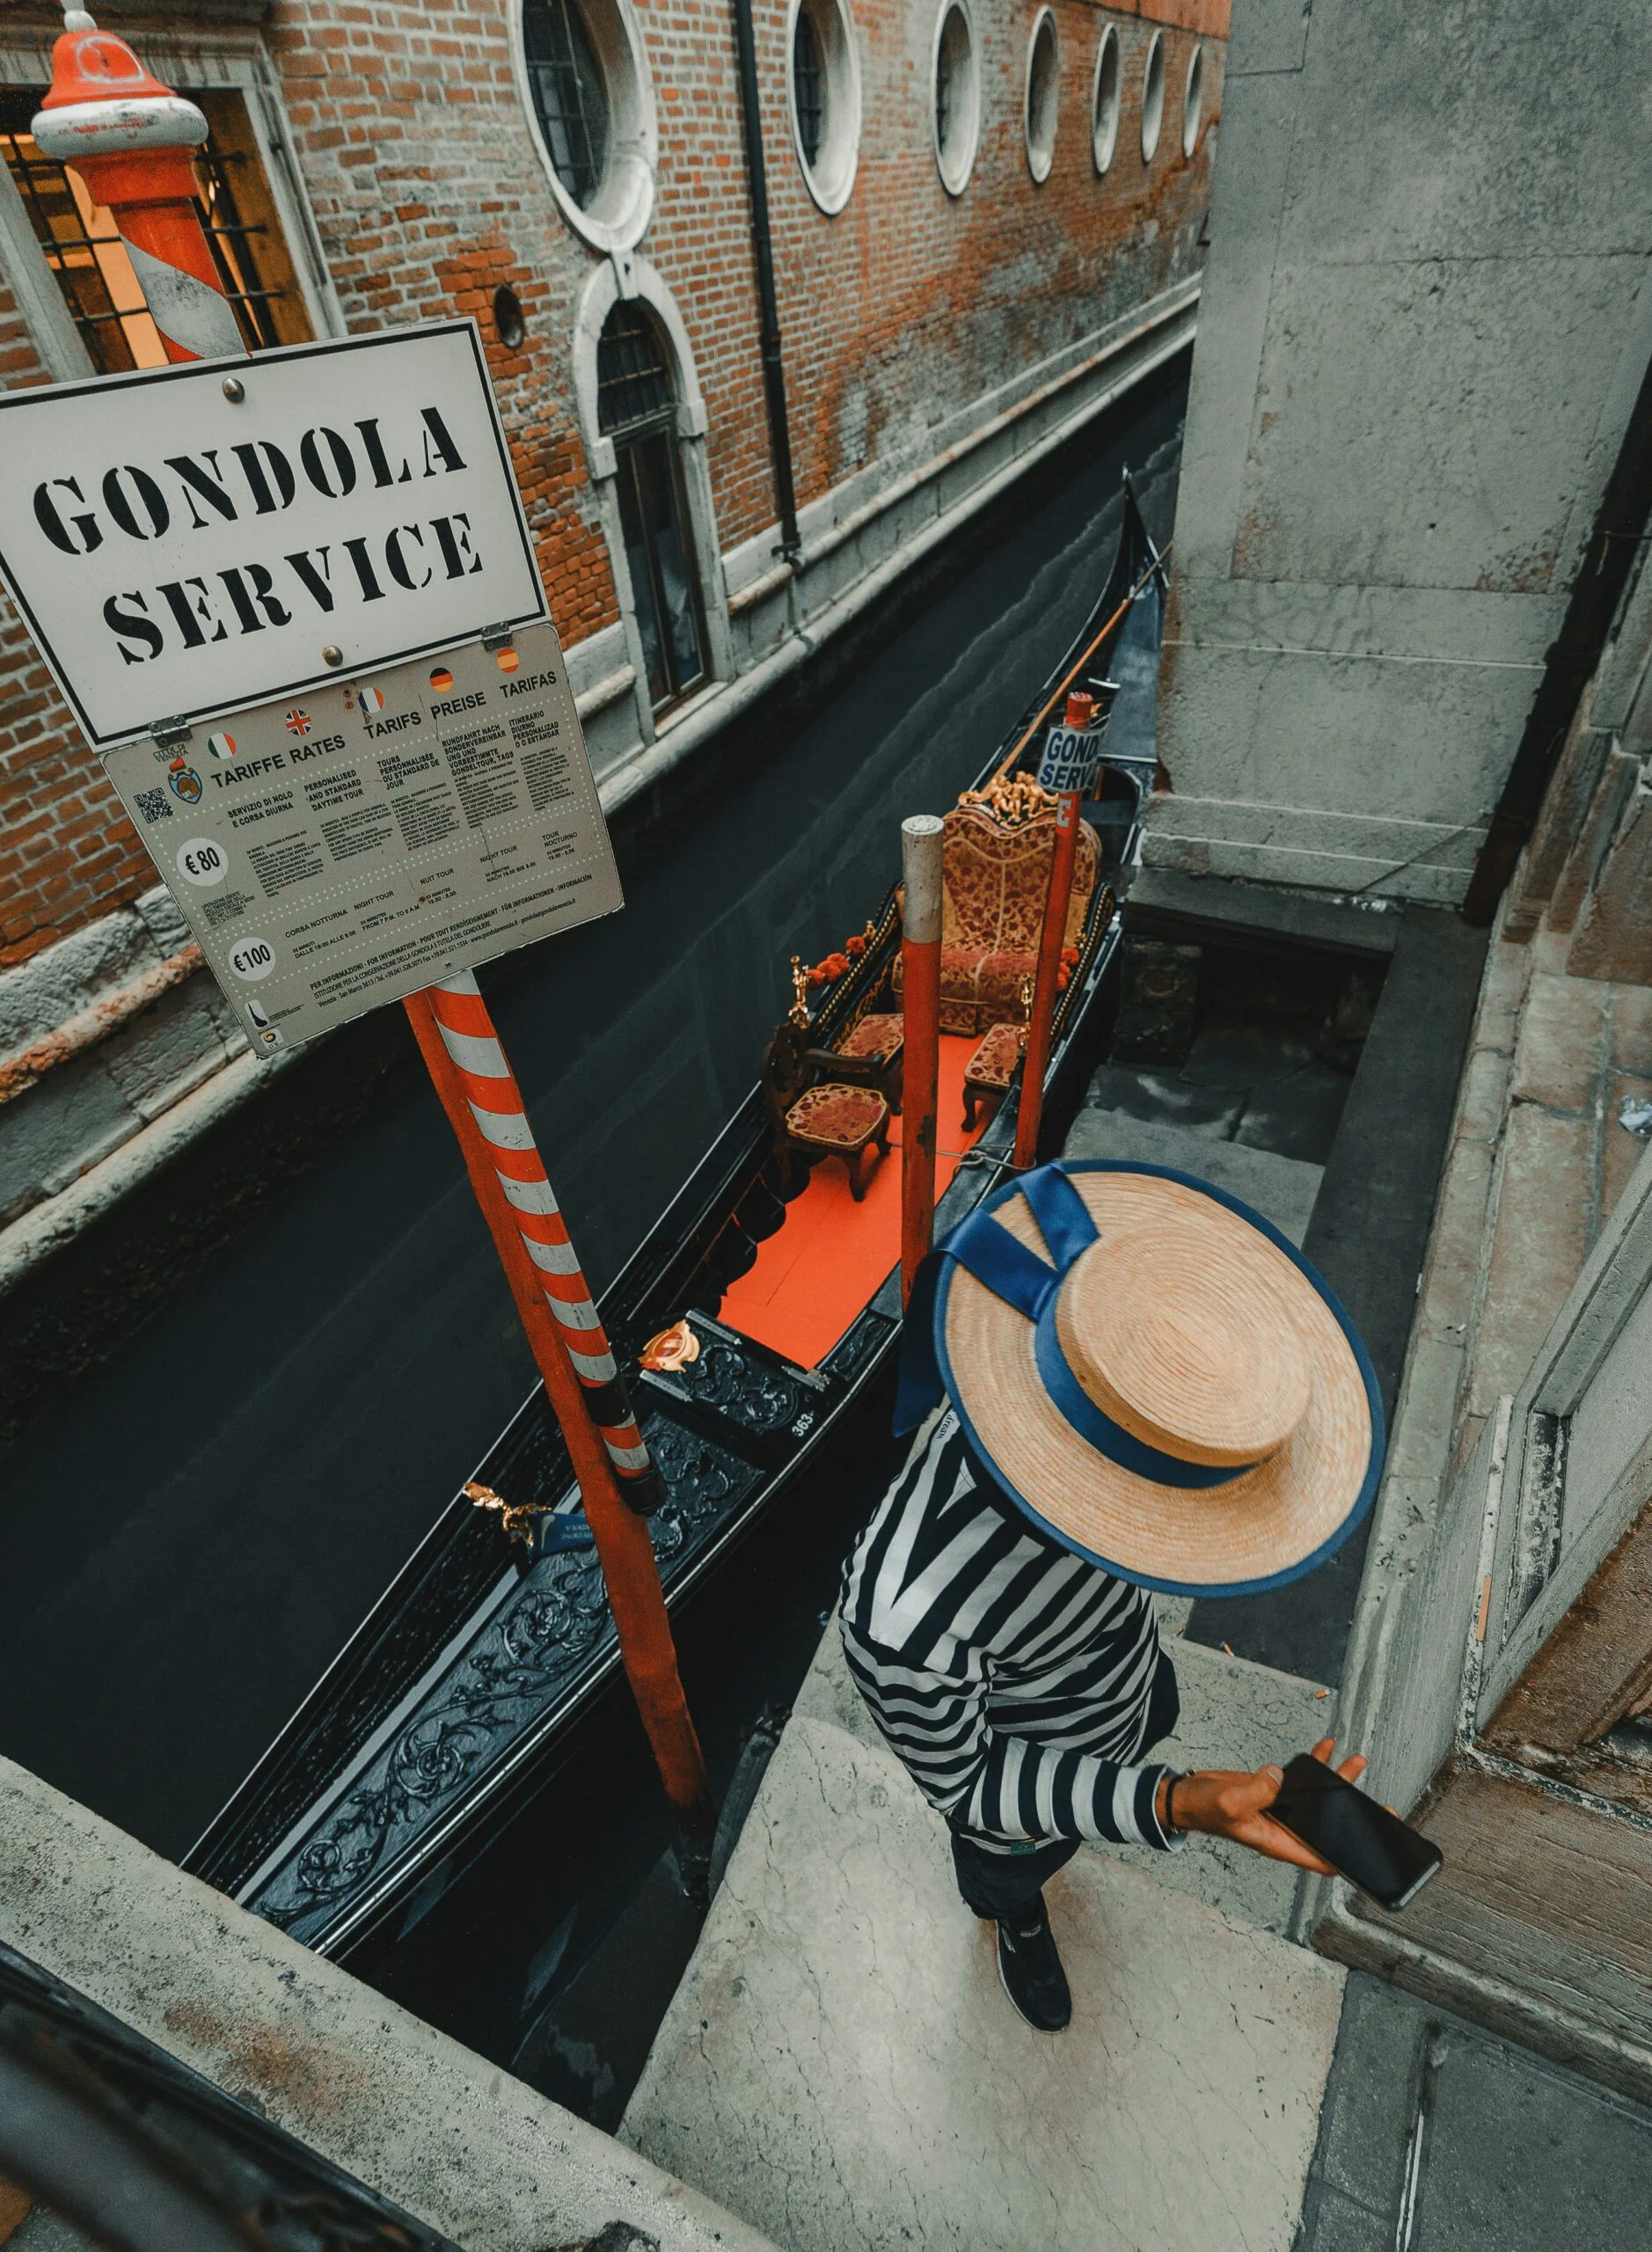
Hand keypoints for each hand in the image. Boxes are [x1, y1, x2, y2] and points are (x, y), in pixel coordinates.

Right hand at [1155, 1738, 1367, 1873]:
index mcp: (1278, 1842)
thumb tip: (1280, 1775)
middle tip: (1379, 1804)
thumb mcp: (1230, 1803)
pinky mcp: (1272, 1790)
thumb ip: (1257, 1791)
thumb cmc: (1204, 1809)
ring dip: (1337, 1780)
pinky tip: (1326, 1748)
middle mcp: (1284, 1828)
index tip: (1369, 1852)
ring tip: (1356, 1760)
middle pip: (1326, 1824)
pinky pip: (1300, 1779)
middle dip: (1352, 1813)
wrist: (1187, 1795)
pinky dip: (1315, 1764)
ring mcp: (1280, 1808)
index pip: (1320, 1858)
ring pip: (1317, 1798)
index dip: (1345, 1859)